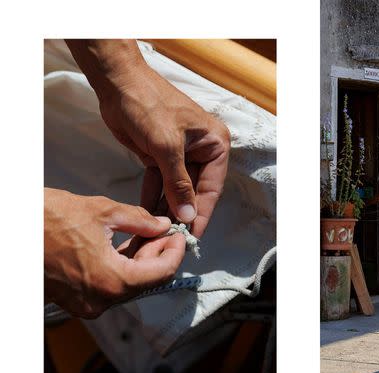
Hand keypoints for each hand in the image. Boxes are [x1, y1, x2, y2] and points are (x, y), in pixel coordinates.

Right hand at [44, 188, 185, 317]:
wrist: (7, 230)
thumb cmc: (45, 218)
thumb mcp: (102, 211)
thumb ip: (141, 221)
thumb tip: (162, 225)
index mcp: (112, 282)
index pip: (163, 273)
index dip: (176, 251)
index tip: (180, 235)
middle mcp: (100, 300)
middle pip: (146, 280)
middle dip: (159, 253)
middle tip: (166, 230)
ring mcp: (84, 303)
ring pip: (127, 282)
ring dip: (141, 259)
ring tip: (148, 232)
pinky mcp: (72, 298)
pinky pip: (107, 284)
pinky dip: (120, 265)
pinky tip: (126, 243)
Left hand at [66, 40, 230, 237]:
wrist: (118, 84)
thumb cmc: (149, 107)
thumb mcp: (167, 147)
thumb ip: (178, 184)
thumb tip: (188, 216)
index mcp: (215, 144)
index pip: (211, 187)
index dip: (202, 212)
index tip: (192, 236)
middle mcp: (202, 151)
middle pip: (194, 191)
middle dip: (182, 213)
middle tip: (171, 238)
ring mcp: (181, 155)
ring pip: (176, 190)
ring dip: (166, 209)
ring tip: (156, 232)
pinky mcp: (160, 157)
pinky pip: (159, 183)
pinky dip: (153, 198)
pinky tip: (146, 216)